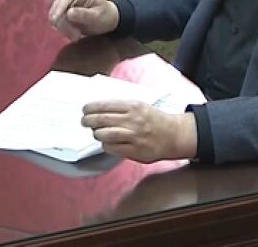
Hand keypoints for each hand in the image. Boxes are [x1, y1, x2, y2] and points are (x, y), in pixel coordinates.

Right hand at [48, 0, 119, 39]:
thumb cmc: (105, 15)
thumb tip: (69, 13)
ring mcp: (64, 2)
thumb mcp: (98, 16)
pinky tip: (73, 33)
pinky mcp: (61, 11)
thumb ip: (84, 14)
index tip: (56, 21)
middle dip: (64, 23)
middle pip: (57, 8)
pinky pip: (56, 22)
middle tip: (75, 36)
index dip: (59, 9)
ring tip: (76, 35)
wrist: (107, 19)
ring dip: (64, 28)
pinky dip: (64, 29)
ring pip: (54, 16)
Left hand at [81, 101, 196, 162]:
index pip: (105, 105)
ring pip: (104, 135)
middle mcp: (132, 120)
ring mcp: (133, 136)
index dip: (91, 108)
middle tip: (84, 121)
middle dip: (88, 120)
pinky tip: (107, 142)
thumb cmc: (154, 119)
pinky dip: (106, 144)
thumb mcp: (140, 105)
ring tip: (96, 132)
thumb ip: (122, 106)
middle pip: (101, 120)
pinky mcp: (134, 151)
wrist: (173, 135)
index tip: (85, 109)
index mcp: (133, 106)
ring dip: (96, 133)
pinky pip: (111, 148)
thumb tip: (98, 108)